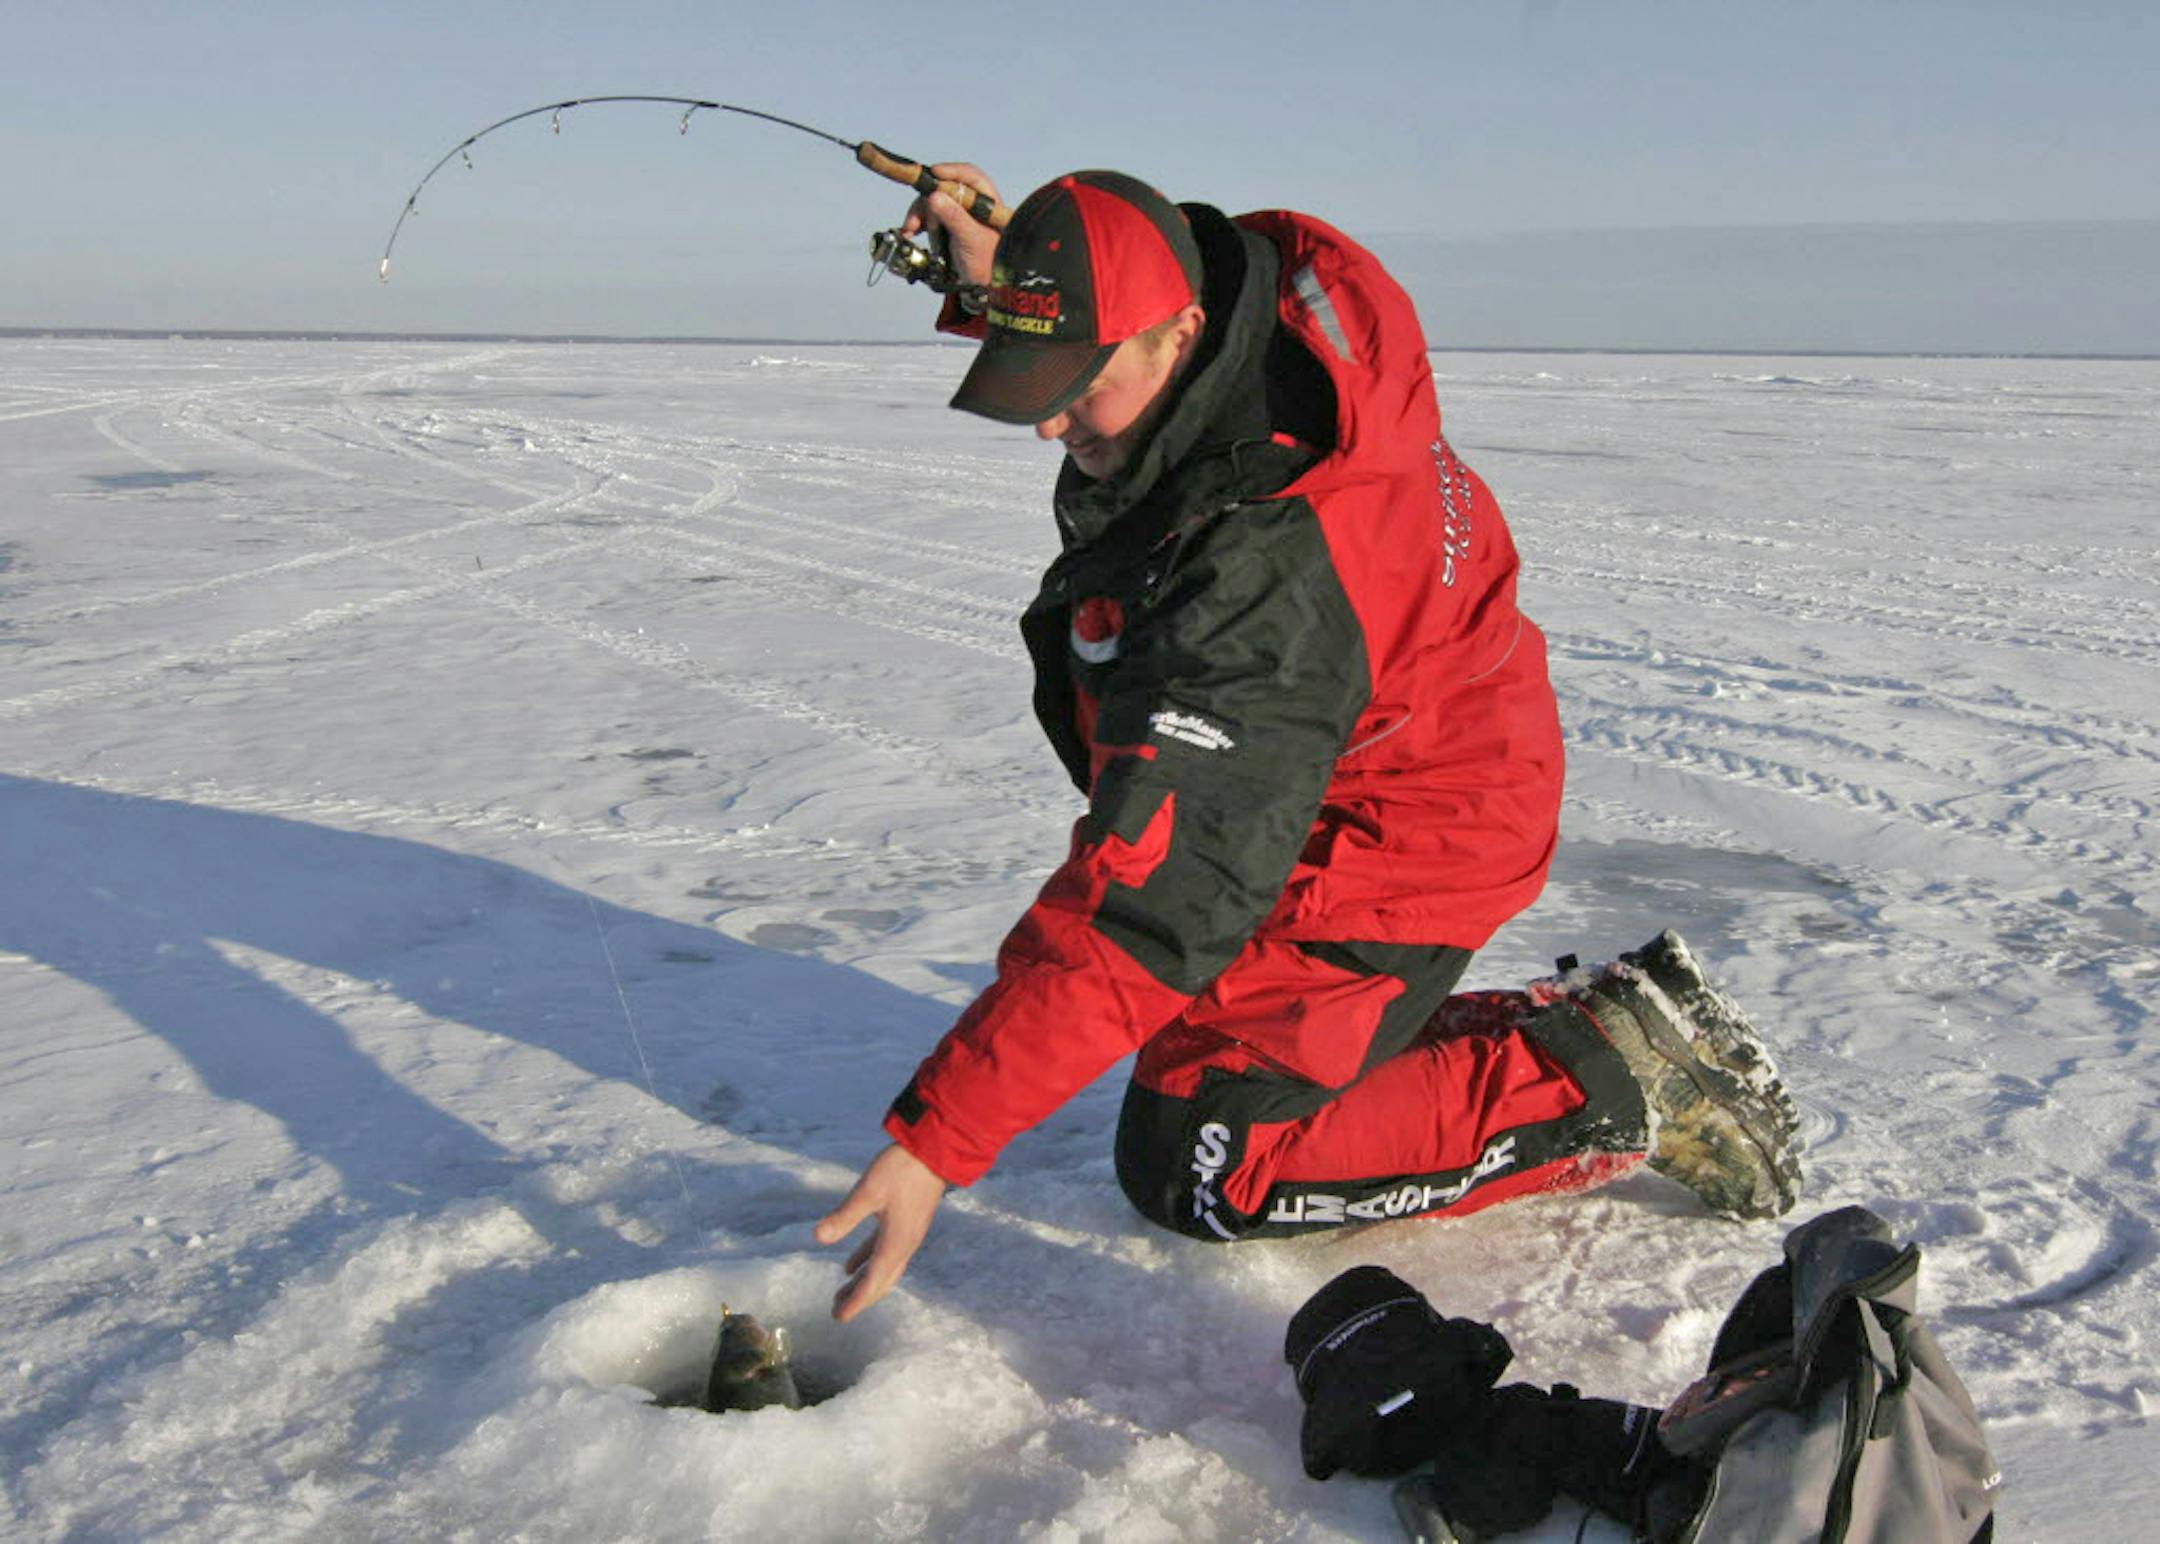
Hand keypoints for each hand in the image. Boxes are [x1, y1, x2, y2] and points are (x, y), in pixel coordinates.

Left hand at [814, 1142, 947, 1321]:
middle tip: (836, 1311)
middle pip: (880, 1282)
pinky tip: (850, 1265)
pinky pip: (884, 1251)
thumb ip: (844, 1216)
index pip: (872, 1283)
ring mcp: (907, 1235)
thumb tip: (819, 1238)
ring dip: (863, 1282)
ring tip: (841, 1292)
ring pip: (883, 1269)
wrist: (935, 1152)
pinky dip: (867, 1261)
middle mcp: (904, 1245)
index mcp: (896, 1243)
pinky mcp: (906, 1223)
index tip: (838, 1317)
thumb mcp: (868, 1192)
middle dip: (859, 1298)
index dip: (855, 1302)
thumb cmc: (901, 1170)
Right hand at [899, 162, 1002, 289]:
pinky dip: (918, 222)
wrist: (984, 287)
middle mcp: (972, 204)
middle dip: (927, 201)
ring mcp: (959, 215)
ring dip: (919, 214)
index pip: (969, 176)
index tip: (933, 174)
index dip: (950, 172)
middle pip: (944, 189)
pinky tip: (910, 231)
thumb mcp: (970, 238)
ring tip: (912, 229)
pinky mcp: (947, 226)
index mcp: (987, 201)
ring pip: (933, 203)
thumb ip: (954, 217)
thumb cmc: (987, 263)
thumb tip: (934, 197)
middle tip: (917, 218)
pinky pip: (929, 217)